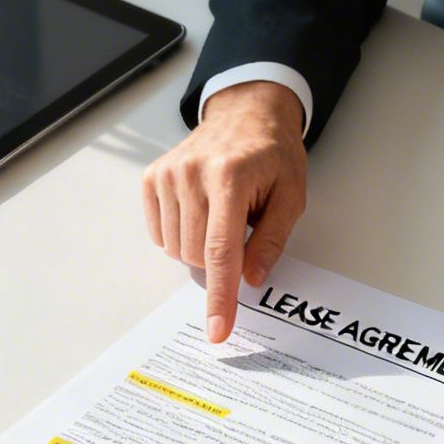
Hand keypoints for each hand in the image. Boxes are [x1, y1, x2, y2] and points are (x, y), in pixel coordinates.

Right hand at [142, 80, 308, 341]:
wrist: (246, 113)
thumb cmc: (272, 155)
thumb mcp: (291, 196)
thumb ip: (271, 240)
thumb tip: (250, 278)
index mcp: (230, 177)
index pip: (221, 252)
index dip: (220, 296)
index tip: (217, 330)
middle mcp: (192, 174)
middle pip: (196, 255)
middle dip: (219, 261)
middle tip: (240, 229)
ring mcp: (167, 174)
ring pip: (175, 249)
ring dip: (199, 247)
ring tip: (220, 214)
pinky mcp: (152, 177)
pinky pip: (159, 233)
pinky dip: (179, 235)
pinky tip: (198, 211)